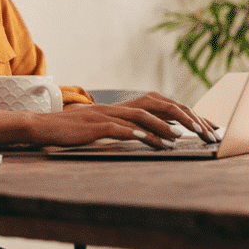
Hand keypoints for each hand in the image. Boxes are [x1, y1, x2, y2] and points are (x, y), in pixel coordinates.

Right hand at [28, 92, 218, 149]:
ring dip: (163, 127)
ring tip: (180, 138)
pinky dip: (137, 133)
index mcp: (123, 108)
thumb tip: (149, 136)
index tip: (204, 127)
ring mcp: (107, 115)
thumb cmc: (75, 131)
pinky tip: (149, 141)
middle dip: (182, 119)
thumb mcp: (104, 129)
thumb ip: (125, 129)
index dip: (184, 115)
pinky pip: (120, 128)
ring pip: (141, 117)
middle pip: (157, 107)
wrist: (45, 127)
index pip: (161, 107)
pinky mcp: (95, 126)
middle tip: (201, 132)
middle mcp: (119, 108)